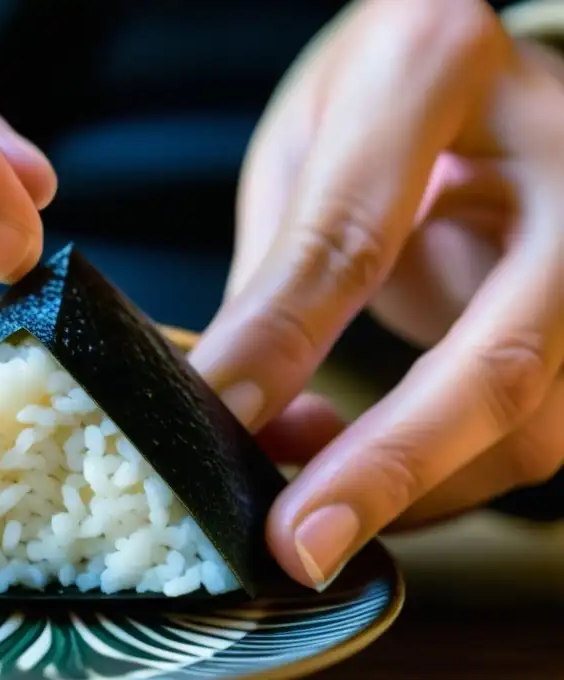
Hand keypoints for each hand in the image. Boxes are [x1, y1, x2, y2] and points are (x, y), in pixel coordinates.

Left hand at [189, 0, 563, 588]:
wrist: (488, 80)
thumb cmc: (378, 98)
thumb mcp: (303, 147)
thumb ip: (278, 272)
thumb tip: (223, 403)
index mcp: (439, 68)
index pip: (354, 239)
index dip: (280, 349)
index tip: (212, 421)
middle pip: (495, 357)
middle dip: (388, 470)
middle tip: (299, 546)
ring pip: (535, 423)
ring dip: (410, 490)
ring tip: (303, 492)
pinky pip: (539, 431)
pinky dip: (443, 475)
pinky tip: (360, 459)